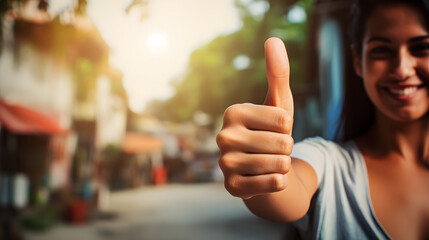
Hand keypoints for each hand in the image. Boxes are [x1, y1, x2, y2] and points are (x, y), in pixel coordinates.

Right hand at [216, 37, 293, 198]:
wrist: (263, 166)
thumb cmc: (272, 131)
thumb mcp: (279, 102)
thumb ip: (278, 72)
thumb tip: (273, 39)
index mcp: (233, 112)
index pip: (284, 120)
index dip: (288, 127)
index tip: (275, 129)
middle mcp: (223, 137)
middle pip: (283, 143)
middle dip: (286, 148)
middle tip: (272, 148)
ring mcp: (224, 164)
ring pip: (279, 165)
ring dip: (283, 165)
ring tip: (270, 162)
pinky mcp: (231, 188)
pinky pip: (273, 185)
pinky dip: (278, 182)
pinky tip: (265, 178)